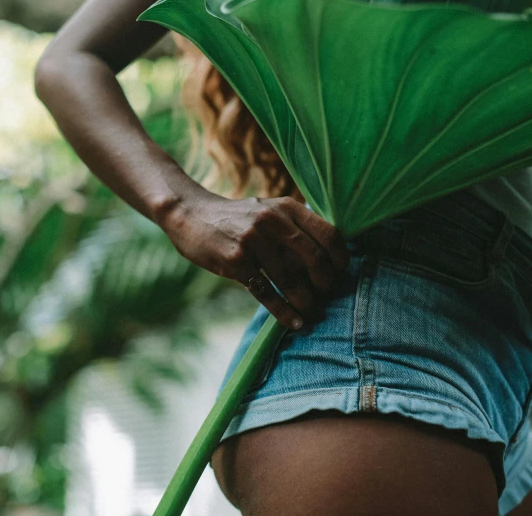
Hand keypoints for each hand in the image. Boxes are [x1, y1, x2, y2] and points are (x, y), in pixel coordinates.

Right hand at [158, 192, 350, 329]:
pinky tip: (294, 322)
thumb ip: (295, 225)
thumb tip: (329, 256)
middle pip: (314, 259)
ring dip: (306, 302)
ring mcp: (253, 241)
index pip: (329, 234)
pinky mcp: (236, 261)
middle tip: (326, 296)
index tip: (341, 274)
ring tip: (311, 312)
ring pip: (292, 280)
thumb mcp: (268, 209)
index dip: (340, 259)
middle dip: (326, 284)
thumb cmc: (236, 218)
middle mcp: (273, 221)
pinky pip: (267, 293)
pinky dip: (284, 312)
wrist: (190, 214)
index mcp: (287, 207)